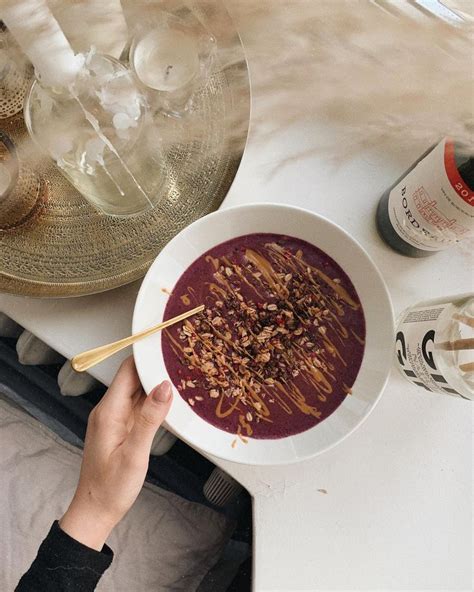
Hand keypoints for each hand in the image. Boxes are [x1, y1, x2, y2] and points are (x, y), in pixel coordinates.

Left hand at [60, 357, 171, 549]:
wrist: (95, 511)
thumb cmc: (110, 488)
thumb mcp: (135, 454)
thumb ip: (150, 418)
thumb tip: (165, 386)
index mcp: (109, 411)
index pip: (128, 370)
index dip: (147, 356)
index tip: (168, 346)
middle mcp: (109, 410)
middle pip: (133, 376)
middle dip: (156, 366)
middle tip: (183, 358)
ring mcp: (115, 418)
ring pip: (138, 390)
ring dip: (157, 382)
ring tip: (183, 374)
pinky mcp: (121, 427)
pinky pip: (139, 405)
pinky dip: (154, 399)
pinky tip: (171, 400)